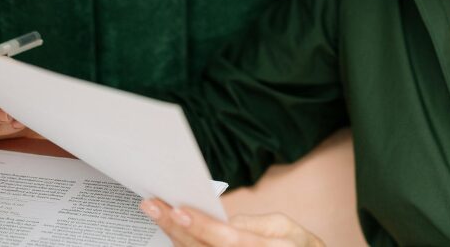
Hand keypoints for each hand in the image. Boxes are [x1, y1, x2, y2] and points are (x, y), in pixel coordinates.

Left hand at [139, 198, 324, 246]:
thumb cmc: (297, 245)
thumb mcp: (285, 228)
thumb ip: (254, 224)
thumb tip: (221, 219)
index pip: (227, 239)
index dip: (202, 226)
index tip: (178, 210)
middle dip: (175, 227)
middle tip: (152, 206)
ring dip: (173, 236)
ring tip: (155, 213)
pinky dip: (182, 245)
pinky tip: (170, 231)